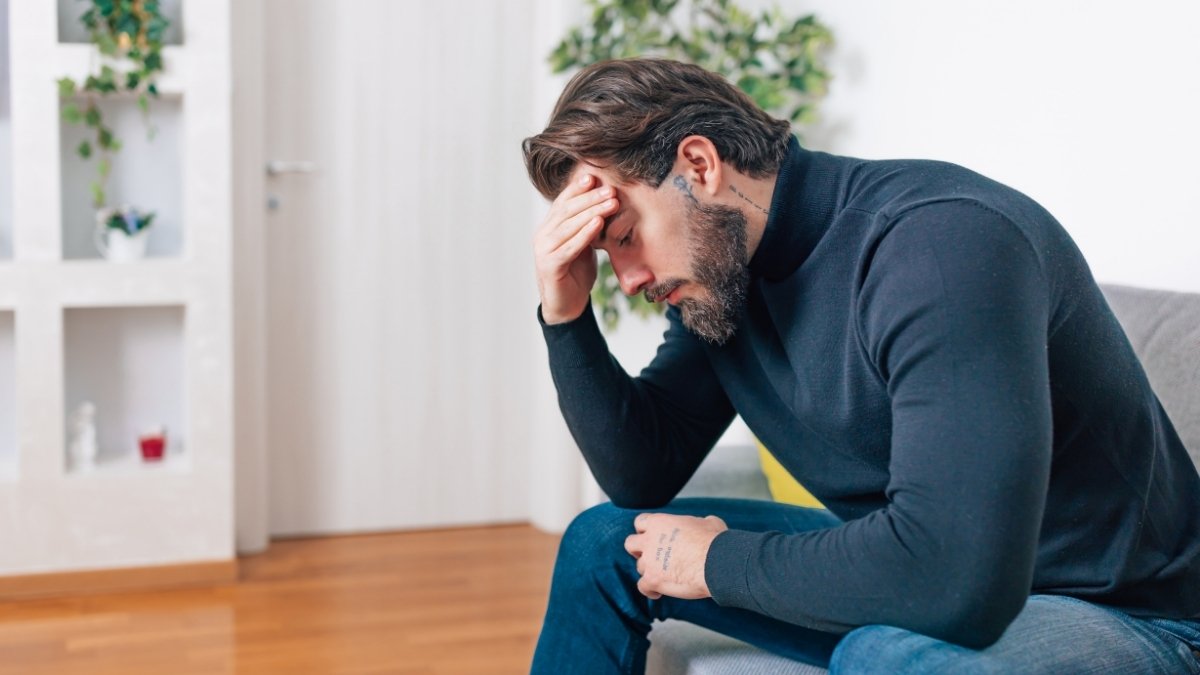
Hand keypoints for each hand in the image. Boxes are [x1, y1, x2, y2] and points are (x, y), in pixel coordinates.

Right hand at [533, 173, 619, 323]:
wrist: (566, 306)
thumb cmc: (576, 273)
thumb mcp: (583, 245)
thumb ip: (587, 226)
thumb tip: (604, 202)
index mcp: (549, 228)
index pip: (563, 202)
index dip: (577, 189)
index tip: (595, 177)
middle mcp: (542, 235)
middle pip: (567, 211)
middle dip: (590, 198)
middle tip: (611, 189)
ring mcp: (544, 250)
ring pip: (569, 226)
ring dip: (592, 211)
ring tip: (611, 202)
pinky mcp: (550, 266)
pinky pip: (569, 246)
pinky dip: (585, 233)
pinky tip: (599, 223)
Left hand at [624, 513, 728, 599]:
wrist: (718, 562)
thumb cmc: (716, 542)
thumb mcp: (709, 522)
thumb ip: (698, 523)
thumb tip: (705, 524)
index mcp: (660, 523)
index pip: (640, 522)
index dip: (646, 530)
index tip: (652, 536)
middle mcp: (649, 540)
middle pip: (631, 544)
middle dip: (639, 550)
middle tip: (650, 556)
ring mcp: (649, 561)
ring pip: (640, 567)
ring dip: (649, 571)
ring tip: (663, 576)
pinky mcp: (653, 580)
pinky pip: (642, 587)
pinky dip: (650, 590)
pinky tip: (659, 592)